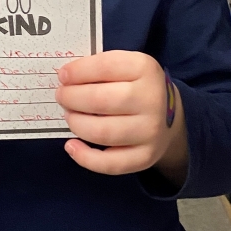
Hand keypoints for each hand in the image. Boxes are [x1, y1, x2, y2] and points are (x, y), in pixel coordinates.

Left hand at [56, 51, 187, 180]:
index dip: (78, 71)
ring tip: (69, 115)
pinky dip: (84, 157)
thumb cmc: (137, 86)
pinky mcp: (145, 156)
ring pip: (101, 132)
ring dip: (76, 123)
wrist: (168, 115)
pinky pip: (110, 163)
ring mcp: (150, 131)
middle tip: (62, 96)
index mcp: (145, 69)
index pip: (104, 67)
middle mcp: (151, 100)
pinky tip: (71, 145)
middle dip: (71, 98)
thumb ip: (100, 68)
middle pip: (100, 100)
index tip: (63, 75)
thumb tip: (66, 78)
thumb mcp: (127, 66)